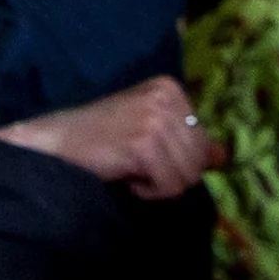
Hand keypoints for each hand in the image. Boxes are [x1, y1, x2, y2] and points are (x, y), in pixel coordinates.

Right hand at [0, 77, 226, 199]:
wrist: (55, 142)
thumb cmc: (98, 137)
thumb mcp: (148, 129)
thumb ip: (185, 139)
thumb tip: (224, 157)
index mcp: (170, 88)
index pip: (203, 140)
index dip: (177, 159)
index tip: (143, 152)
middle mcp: (167, 97)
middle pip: (199, 160)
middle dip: (171, 174)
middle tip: (136, 165)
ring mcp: (156, 119)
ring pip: (186, 176)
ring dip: (158, 185)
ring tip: (129, 169)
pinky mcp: (145, 144)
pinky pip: (169, 186)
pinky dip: (147, 191)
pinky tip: (125, 175)